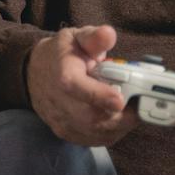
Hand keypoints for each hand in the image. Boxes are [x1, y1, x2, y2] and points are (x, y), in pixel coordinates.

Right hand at [25, 25, 136, 145]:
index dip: (99, 96)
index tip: (120, 100)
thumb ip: (94, 37)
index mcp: (63, 75)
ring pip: (96, 133)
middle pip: (92, 118)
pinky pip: (94, 140)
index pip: (78, 89)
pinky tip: (118, 119)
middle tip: (140, 104)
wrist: (34, 73)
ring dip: (121, 125)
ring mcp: (61, 120)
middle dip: (122, 116)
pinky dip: (112, 133)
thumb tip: (108, 34)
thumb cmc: (60, 54)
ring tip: (132, 110)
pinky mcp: (65, 132)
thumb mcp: (76, 37)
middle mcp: (59, 102)